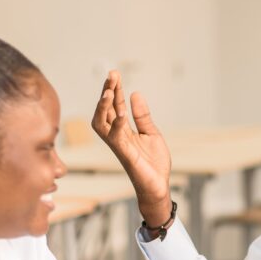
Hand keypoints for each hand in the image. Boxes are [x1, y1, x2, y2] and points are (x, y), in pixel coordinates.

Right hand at [91, 70, 173, 226]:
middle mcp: (117, 136)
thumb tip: (135, 93)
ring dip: (105, 106)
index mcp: (123, 130)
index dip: (115, 90)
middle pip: (105, 111)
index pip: (115, 106)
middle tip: (112, 74)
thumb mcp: (151, 134)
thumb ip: (142, 116)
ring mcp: (119, 146)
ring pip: (102, 123)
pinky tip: (122, 112)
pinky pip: (116, 138)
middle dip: (107, 92)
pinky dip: (118, 124)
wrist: (158, 187)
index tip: (115, 73)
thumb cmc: (153, 164)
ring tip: (110, 91)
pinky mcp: (125, 155)